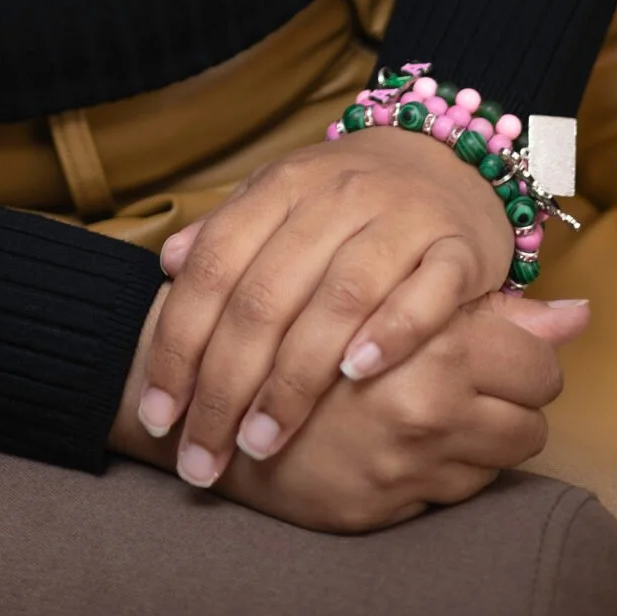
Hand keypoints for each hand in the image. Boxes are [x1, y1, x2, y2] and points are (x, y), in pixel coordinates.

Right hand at [112, 285, 587, 534]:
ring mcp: (411, 461)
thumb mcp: (385, 286)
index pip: (538, 360)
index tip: (499, 345)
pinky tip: (417, 439)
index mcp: (431, 338)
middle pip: (533, 409)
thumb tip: (580, 313)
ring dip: (488, 430)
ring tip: (448, 406)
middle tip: (479, 376)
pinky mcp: (386, 504)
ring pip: (505, 453)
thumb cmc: (296, 316)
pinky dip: (452, 466)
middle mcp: (431, 403)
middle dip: (515, 393)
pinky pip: (461, 490)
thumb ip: (489, 304)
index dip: (527, 351)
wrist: (209, 392)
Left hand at [135, 128, 515, 486]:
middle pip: (265, 296)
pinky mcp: (458, 247)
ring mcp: (400, 220)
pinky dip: (390, 335)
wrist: (445, 158)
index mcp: (281, 187)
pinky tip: (356, 378)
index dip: (178, 344)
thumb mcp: (281, 198)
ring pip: (337, 300)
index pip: (214, 266)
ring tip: (260, 442)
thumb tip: (167, 263)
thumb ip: (227, 232)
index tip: (158, 415)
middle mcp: (335, 198)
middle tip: (202, 457)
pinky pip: (425, 294)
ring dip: (293, 380)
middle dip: (224, 386)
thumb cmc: (347, 198)